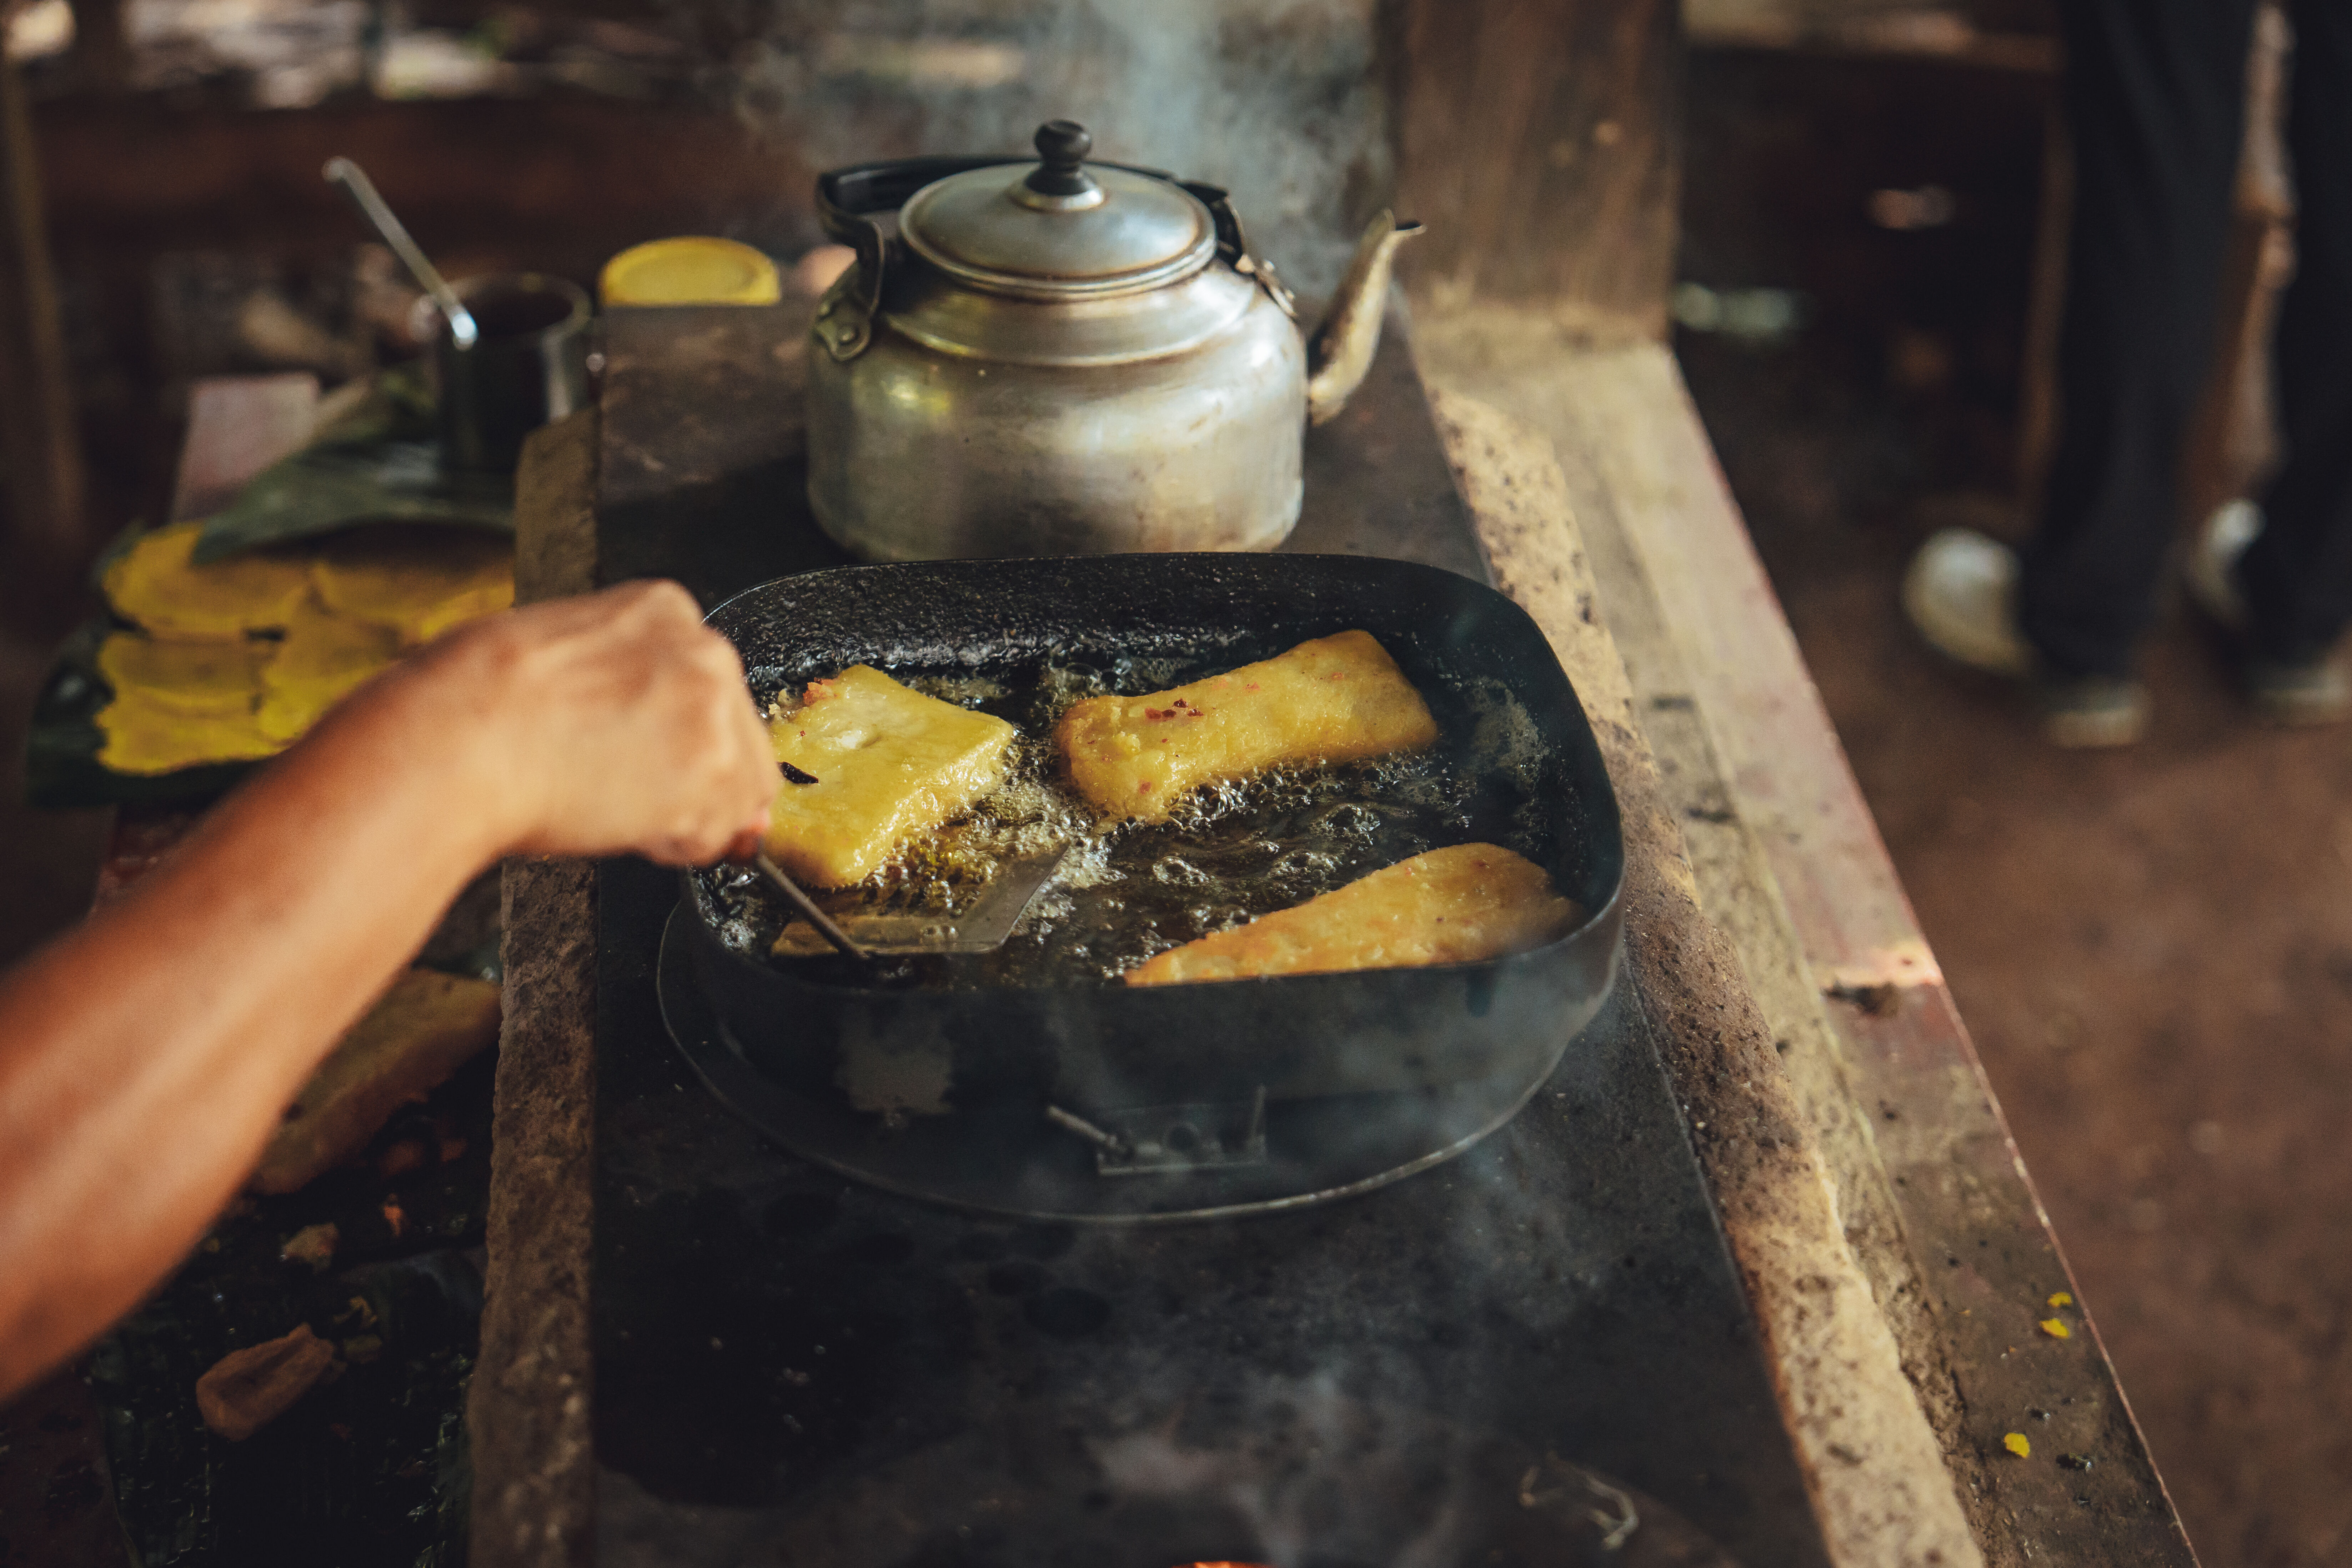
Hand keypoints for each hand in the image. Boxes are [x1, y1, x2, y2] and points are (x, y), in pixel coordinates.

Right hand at [364, 580, 778, 864]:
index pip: (711, 686)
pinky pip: (716, 832)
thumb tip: (680, 750)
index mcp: (666, 610)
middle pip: (740, 738)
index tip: (642, 752)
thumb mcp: (565, 659)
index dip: (677, 737)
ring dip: (686, 814)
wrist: (461, 736)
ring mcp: (713, 712)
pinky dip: (677, 845)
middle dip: (691, 777)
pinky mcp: (711, 773)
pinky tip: (620, 821)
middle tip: (621, 786)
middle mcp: (703, 653)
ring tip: (613, 801)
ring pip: (739, 791)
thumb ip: (634, 689)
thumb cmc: (482, 699)